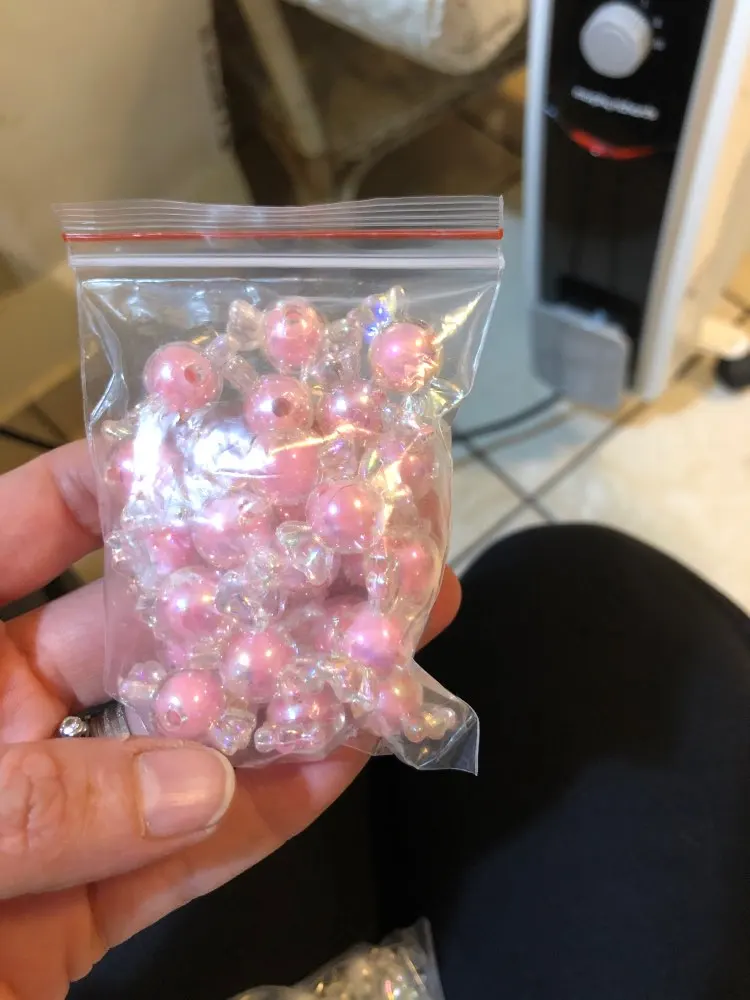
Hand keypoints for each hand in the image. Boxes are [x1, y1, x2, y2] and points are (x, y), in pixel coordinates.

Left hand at [0, 441, 460, 999]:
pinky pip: (177, 863)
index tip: (221, 459)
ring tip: (373, 650)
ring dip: (275, 703)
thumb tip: (195, 783)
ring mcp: (40, 818)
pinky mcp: (70, 917)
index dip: (118, 483)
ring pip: (176, 747)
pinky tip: (338, 763)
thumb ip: (31, 807)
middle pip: (133, 636)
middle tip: (343, 555)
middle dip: (239, 594)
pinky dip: (257, 820)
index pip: (28, 532)